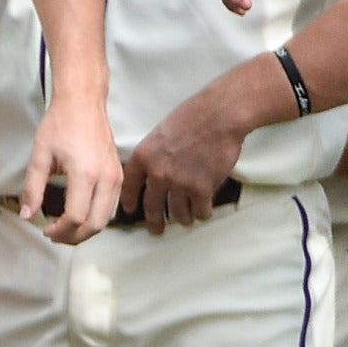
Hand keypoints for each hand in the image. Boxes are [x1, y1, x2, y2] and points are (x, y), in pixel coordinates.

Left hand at [24, 95, 120, 246]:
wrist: (83, 102)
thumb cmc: (61, 124)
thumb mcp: (40, 156)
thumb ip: (33, 188)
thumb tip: (27, 215)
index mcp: (85, 174)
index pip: (75, 217)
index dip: (59, 230)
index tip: (45, 230)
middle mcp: (106, 178)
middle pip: (95, 224)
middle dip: (74, 237)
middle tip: (55, 236)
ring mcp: (116, 176)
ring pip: (107, 218)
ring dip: (87, 230)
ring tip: (66, 230)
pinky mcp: (119, 174)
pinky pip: (112, 206)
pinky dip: (98, 218)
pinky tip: (81, 217)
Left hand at [124, 97, 244, 233]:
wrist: (218, 116)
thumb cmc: (192, 118)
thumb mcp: (160, 133)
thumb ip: (153, 155)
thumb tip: (152, 173)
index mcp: (143, 157)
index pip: (129, 186)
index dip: (129, 201)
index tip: (130, 210)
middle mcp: (157, 174)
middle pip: (152, 207)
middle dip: (155, 222)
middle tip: (157, 230)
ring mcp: (179, 183)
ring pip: (178, 213)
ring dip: (183, 218)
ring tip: (187, 219)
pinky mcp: (202, 189)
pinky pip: (200, 211)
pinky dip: (203, 213)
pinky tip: (204, 212)